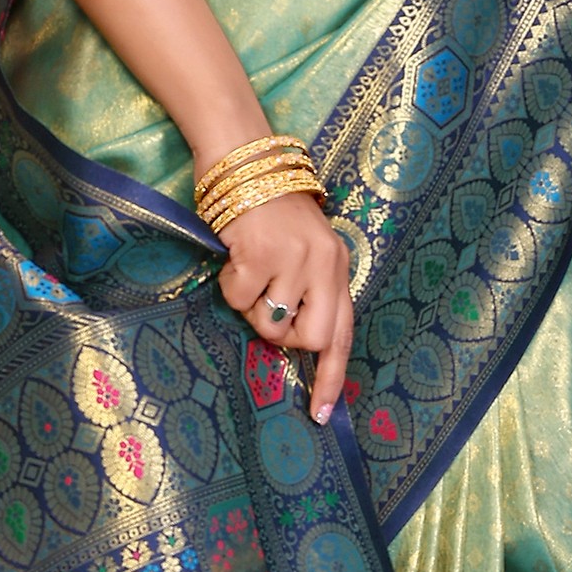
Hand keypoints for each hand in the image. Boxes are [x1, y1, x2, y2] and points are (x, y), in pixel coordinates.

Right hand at [214, 189, 351, 422]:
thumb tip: (290, 339)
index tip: (321, 413)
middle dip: (284, 336)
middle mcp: (324, 264)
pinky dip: (229, 284)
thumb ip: (307, 289)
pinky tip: (235, 255)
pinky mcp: (261, 253)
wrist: (244, 157)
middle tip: (268, 307)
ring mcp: (295, 259)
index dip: (331, 377)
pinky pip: (239, 298)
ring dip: (251, 305)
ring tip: (249, 268)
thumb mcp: (303, 247)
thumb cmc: (267, 206)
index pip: (342, 333)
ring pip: (268, 322)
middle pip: (310, 339)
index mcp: (337, 266)